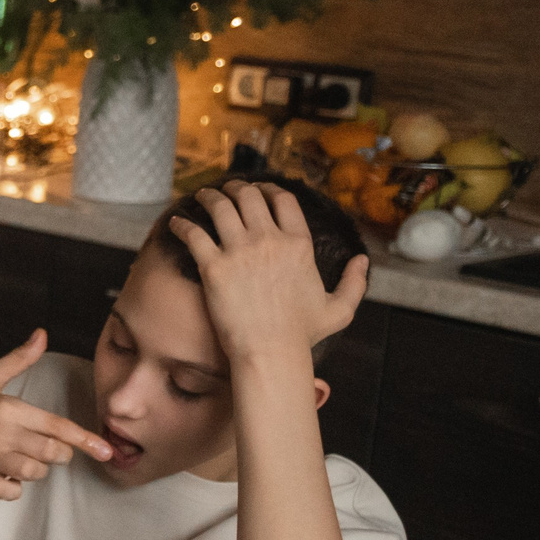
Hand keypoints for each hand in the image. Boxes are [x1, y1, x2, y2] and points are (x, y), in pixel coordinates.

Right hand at [0, 329, 114, 500]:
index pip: (57, 427)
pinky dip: (13, 487)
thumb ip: (19, 360)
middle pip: (52, 454)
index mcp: (8, 408)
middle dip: (57, 454)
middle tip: (42, 447)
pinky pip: (12, 492)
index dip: (85, 440)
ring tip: (19, 459)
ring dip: (35, 470)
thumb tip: (42, 334)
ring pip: (35, 474)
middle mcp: (1, 433)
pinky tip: (1, 473)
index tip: (106, 451)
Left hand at [169, 181, 370, 365]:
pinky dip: (182, 224)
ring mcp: (240, 252)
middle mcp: (270, 241)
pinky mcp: (213, 267)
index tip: (258, 189)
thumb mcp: (339, 308)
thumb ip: (354, 282)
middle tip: (225, 189)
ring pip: (220, 207)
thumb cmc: (301, 334)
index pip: (283, 200)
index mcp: (299, 245)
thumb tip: (363, 260)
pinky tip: (176, 223)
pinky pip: (193, 234)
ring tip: (202, 197)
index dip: (268, 189)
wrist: (270, 352)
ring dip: (209, 197)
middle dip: (235, 187)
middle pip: (249, 196)